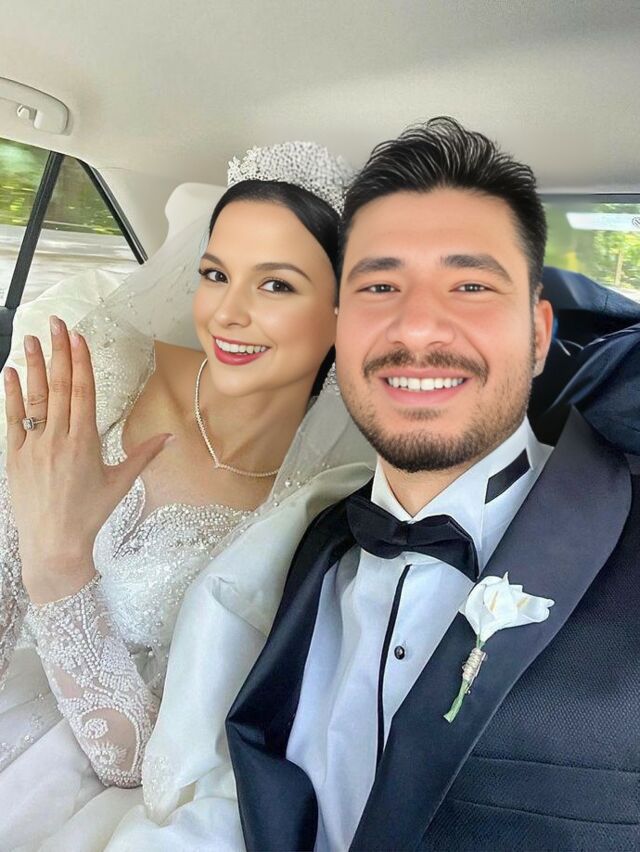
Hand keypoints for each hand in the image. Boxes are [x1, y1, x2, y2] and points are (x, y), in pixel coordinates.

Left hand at [4, 316, 172, 603]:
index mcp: (85, 443)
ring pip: (34, 398)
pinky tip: (9, 372)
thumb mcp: (120, 484)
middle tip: (57, 324)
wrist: (54, 544)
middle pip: (59, 387)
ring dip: (33, 366)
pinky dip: (11, 395)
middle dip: (58, 353)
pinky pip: (11, 420)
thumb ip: (143, 455)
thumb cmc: (89, 515)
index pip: (83, 393)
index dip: (81, 363)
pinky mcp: (14, 457)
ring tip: (32, 338)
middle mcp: (58, 439)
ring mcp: (33, 446)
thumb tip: (169, 437)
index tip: (78, 338)